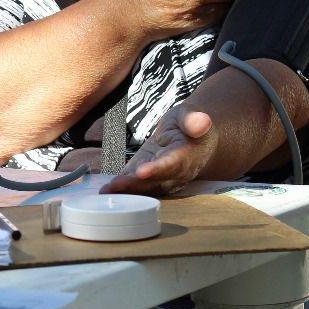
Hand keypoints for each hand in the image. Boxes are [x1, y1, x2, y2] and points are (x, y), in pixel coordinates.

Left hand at [101, 105, 218, 195]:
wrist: (192, 138)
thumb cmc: (189, 124)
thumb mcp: (191, 116)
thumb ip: (193, 120)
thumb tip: (201, 122)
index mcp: (187, 155)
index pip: (172, 164)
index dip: (158, 169)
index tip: (142, 172)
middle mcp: (175, 172)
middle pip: (155, 181)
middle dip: (135, 185)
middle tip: (115, 186)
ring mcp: (162, 177)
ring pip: (145, 187)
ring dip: (126, 190)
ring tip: (107, 191)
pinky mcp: (149, 176)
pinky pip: (137, 184)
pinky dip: (122, 188)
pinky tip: (106, 191)